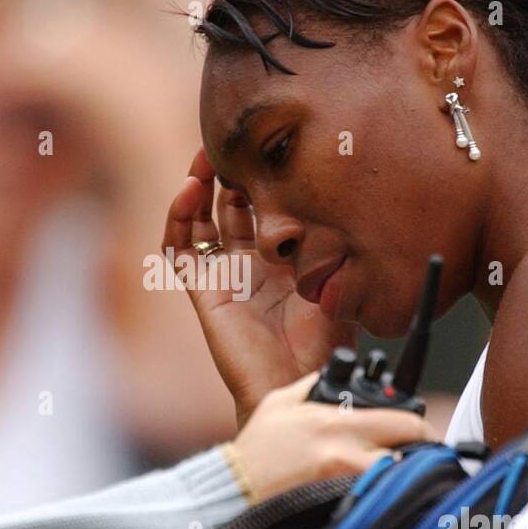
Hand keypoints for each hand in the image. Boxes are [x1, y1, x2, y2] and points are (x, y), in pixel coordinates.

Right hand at [163, 148, 357, 426]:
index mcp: (284, 259)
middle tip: (229, 141)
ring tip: (203, 158)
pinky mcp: (204, 292)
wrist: (299, 387)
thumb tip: (350, 202)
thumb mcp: (343, 284)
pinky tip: (188, 192)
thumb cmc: (325, 348)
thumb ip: (341, 247)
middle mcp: (251, 263)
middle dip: (228, 171)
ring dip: (198, 187)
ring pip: (200, 221)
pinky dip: (177, 220)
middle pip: (229, 205)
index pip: (266, 206)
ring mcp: (224, 275)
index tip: (268, 145)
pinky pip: (179, 251)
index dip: (262, 176)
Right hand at [229, 373, 432, 501]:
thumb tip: (336, 374)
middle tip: (419, 456)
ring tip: (397, 477)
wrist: (234, 492)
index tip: (418, 432)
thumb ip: (313, 385)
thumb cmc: (256, 452)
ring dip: (404, 477)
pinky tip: (378, 496)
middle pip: (413, 453)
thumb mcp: (280, 402)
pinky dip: (385, 498)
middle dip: (422, 453)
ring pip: (401, 481)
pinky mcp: (343, 510)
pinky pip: (380, 502)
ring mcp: (347, 486)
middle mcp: (347, 455)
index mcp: (336, 424)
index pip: (406, 421)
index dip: (419, 426)